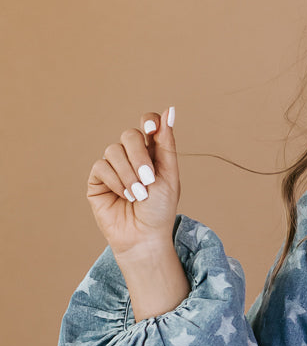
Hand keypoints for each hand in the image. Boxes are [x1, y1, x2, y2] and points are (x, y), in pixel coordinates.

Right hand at [87, 108, 179, 259]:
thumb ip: (166, 143)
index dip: (148, 121)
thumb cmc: (160, 208)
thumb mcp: (169, 174)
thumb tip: (170, 109)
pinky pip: (102, 166)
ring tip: (138, 195)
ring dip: (129, 174)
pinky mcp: (98, 179)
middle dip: (140, 157)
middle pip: (130, 136)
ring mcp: (113, 166)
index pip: (148, 123)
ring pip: (114, 150)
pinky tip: (124, 196)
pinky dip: (115, 181)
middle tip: (148, 180)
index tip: (151, 129)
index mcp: (152, 151)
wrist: (144, 236)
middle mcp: (131, 155)